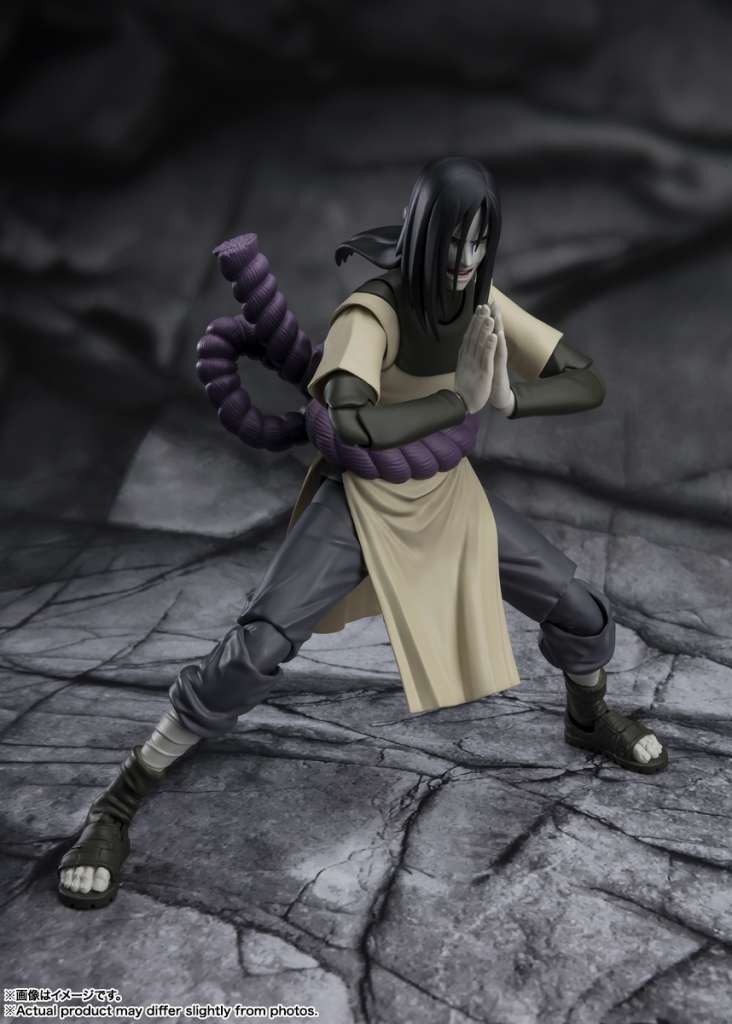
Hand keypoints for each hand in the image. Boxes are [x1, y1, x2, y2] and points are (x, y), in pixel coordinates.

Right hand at [454, 304, 497, 413]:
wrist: (463, 403)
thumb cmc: (466, 385)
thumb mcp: (465, 366)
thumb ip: (466, 353)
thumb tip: (466, 341)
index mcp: (465, 355)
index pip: (470, 335)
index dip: (475, 321)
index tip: (480, 307)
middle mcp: (468, 357)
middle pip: (474, 336)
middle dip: (480, 321)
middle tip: (485, 306)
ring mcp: (475, 364)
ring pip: (480, 344)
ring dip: (485, 330)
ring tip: (490, 316)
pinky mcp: (483, 373)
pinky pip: (486, 357)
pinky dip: (490, 346)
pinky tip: (493, 335)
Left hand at [488, 300, 515, 415]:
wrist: (499, 396)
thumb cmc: (491, 378)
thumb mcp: (484, 363)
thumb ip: (483, 351)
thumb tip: (478, 340)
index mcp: (488, 350)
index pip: (486, 332)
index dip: (484, 319)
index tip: (482, 305)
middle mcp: (495, 353)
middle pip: (495, 332)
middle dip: (493, 317)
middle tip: (493, 302)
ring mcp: (498, 360)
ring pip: (499, 340)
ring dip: (498, 326)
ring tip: (496, 313)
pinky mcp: (500, 368)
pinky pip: (500, 354)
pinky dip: (498, 344)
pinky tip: (499, 334)